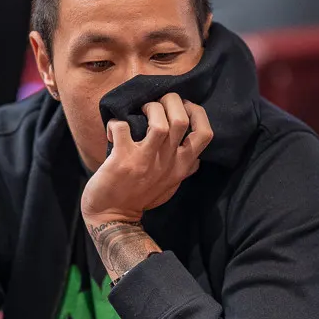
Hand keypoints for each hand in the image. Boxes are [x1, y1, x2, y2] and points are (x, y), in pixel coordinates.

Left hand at [81, 93, 211, 226]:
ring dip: (150, 108)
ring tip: (140, 110)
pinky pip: (122, 128)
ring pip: (159, 122)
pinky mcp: (122, 160)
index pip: (205, 134)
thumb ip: (185, 171)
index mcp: (181, 166)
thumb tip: (198, 159)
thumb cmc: (141, 199)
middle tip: (158, 102)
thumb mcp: (170, 186)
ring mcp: (145, 161)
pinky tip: (114, 130)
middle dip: (171, 100)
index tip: (183, 107)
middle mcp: (167, 162)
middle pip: (181, 119)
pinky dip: (115, 123)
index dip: (197, 112)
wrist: (113, 218)